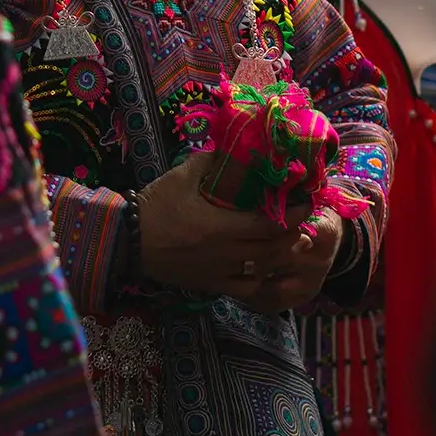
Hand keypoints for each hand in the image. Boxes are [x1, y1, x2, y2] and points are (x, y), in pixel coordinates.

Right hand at [135, 155, 341, 313]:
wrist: (128, 240)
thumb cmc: (156, 205)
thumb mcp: (183, 175)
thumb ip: (211, 160)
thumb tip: (234, 147)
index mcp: (221, 225)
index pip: (270, 225)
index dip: (294, 216)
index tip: (306, 203)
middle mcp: (226, 253)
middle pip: (274, 249)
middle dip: (295, 235)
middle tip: (304, 221)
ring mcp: (219, 272)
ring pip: (263, 270)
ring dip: (283, 256)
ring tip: (295, 243)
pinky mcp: (210, 285)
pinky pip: (245, 288)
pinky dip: (260, 278)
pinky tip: (265, 268)